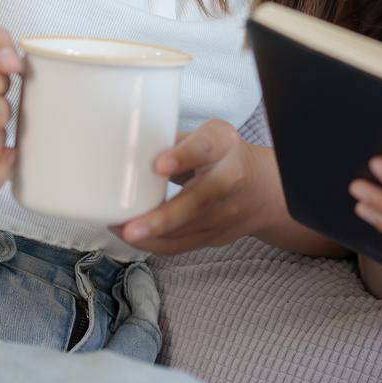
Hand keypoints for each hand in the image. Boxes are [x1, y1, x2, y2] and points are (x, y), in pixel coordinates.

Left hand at [109, 120, 281, 254]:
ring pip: (187, 232)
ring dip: (150, 236)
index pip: (204, 149)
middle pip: (197, 202)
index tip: (159, 165)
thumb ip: (173, 142)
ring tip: (117, 229)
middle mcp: (229, 179)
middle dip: (162, 219)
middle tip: (130, 228)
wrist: (263, 188)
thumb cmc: (224, 156)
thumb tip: (127, 151)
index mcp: (223, 146)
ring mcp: (226, 213)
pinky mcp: (217, 236)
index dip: (182, 157)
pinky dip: (154, 244)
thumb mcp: (206, 137)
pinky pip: (182, 245)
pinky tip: (131, 236)